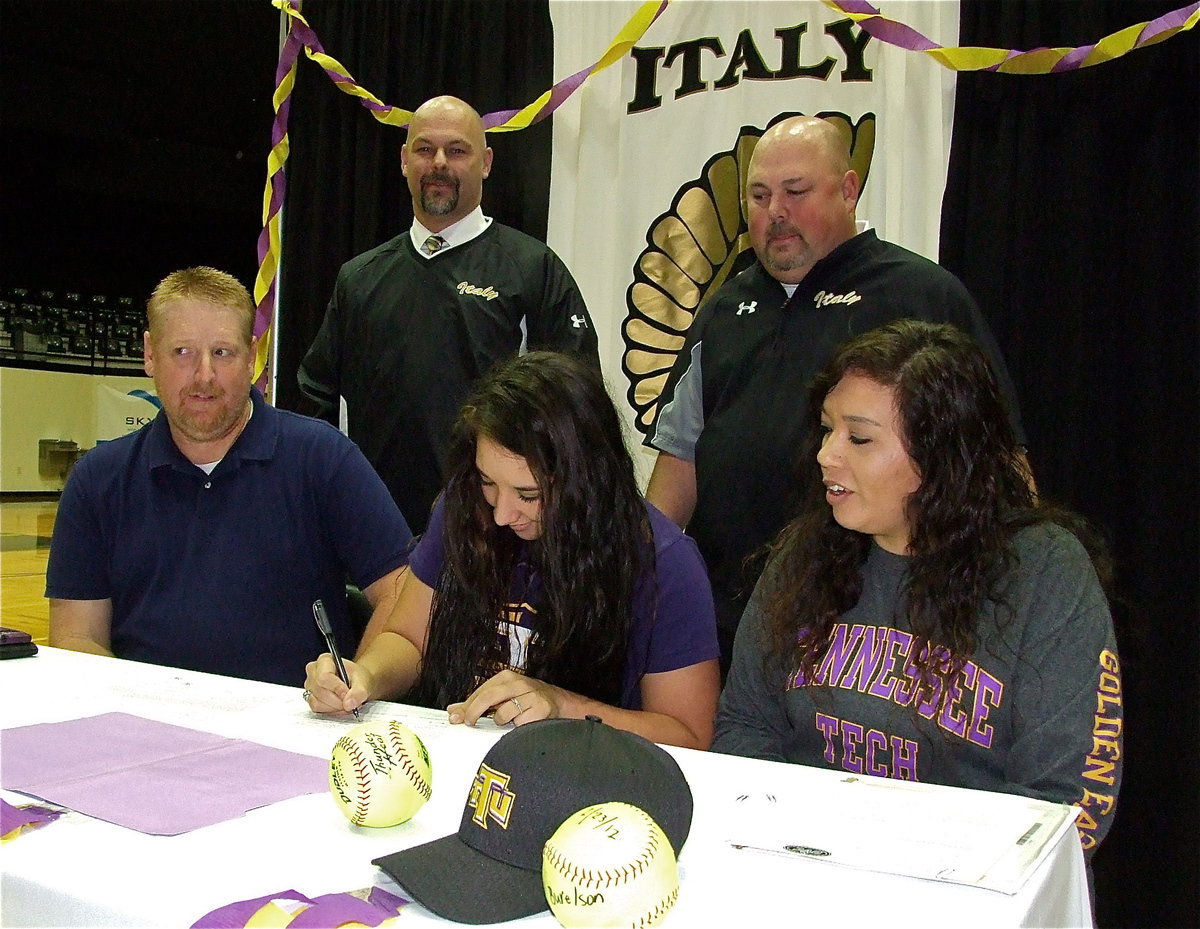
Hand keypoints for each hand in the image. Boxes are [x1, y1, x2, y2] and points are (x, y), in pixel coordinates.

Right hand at [303, 653, 370, 715]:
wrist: (357, 683)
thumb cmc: (358, 678)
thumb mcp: (363, 681)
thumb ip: (359, 692)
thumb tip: (349, 704)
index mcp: (325, 660)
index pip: (324, 677)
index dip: (336, 688)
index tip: (347, 695)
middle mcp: (314, 671)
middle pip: (320, 691)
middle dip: (337, 701)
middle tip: (351, 702)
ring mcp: (310, 685)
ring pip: (317, 702)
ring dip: (335, 707)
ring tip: (347, 703)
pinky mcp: (310, 698)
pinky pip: (316, 709)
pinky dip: (330, 711)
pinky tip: (340, 707)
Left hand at [446, 669, 568, 726]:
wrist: (557, 703)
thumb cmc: (525, 700)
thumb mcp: (501, 697)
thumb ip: (477, 703)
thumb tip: (453, 711)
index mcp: (505, 678)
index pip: (480, 692)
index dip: (466, 706)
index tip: (455, 718)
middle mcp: (518, 683)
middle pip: (488, 697)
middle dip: (474, 712)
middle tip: (468, 723)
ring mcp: (530, 695)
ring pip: (503, 713)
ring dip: (501, 722)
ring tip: (508, 722)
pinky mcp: (540, 709)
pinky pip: (519, 723)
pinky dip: (516, 728)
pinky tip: (520, 725)